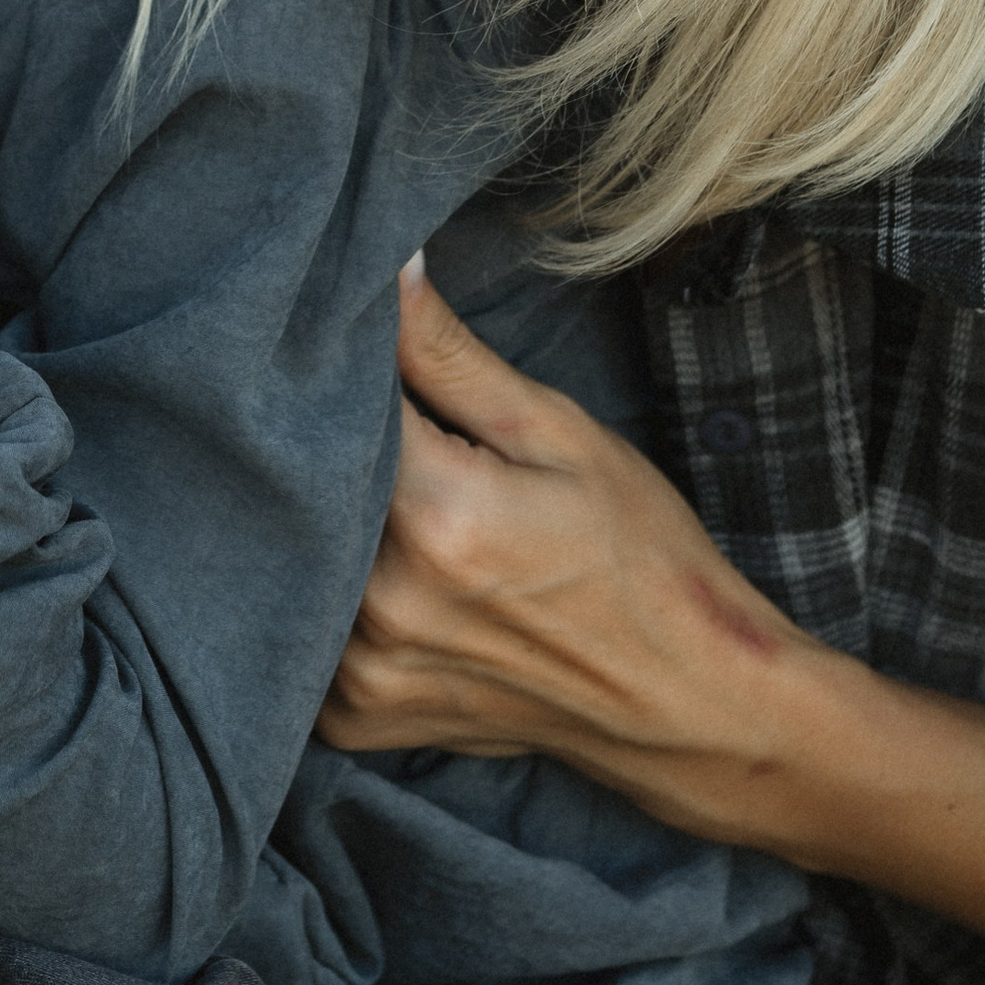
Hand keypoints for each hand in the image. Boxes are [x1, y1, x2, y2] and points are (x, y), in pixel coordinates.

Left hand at [316, 264, 815, 837]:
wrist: (685, 699)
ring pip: (298, 556)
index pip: (333, 402)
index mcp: (434, 512)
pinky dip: (333, 600)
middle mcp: (384, 598)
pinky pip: (308, 637)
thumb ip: (449, 353)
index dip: (343, 365)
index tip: (357, 348)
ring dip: (322, 522)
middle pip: (304, 483)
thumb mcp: (556, 432)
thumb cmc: (638, 553)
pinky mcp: (360, 719)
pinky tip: (388, 580)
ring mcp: (366, 669)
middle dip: (328, 443)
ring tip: (394, 506)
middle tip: (393, 436)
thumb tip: (382, 266)